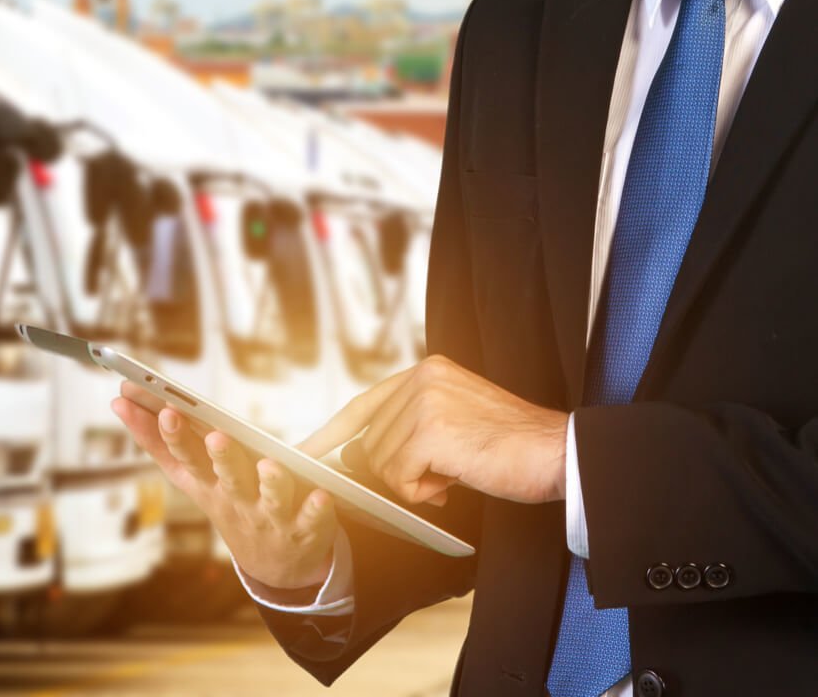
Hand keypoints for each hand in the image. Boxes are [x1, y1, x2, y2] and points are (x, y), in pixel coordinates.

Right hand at [111, 381, 337, 589]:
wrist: (274, 566)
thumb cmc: (227, 503)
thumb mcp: (191, 477)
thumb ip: (155, 441)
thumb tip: (117, 402)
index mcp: (207, 483)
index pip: (185, 458)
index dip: (173, 437)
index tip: (164, 409)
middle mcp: (236, 500)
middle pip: (226, 476)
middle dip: (221, 457)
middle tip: (214, 435)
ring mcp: (269, 517)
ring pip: (271, 498)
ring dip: (270, 483)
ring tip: (270, 466)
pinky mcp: (303, 529)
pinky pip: (312, 520)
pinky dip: (317, 510)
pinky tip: (322, 496)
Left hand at [302, 355, 567, 506]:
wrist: (560, 453)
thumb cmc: (511, 449)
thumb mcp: (453, 427)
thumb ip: (409, 432)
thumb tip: (356, 457)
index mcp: (428, 371)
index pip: (364, 404)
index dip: (331, 432)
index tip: (302, 451)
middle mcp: (423, 377)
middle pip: (370, 441)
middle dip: (395, 471)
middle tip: (441, 477)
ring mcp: (425, 400)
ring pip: (383, 462)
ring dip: (414, 483)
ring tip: (455, 475)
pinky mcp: (431, 430)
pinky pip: (399, 477)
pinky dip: (422, 491)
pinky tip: (454, 482)